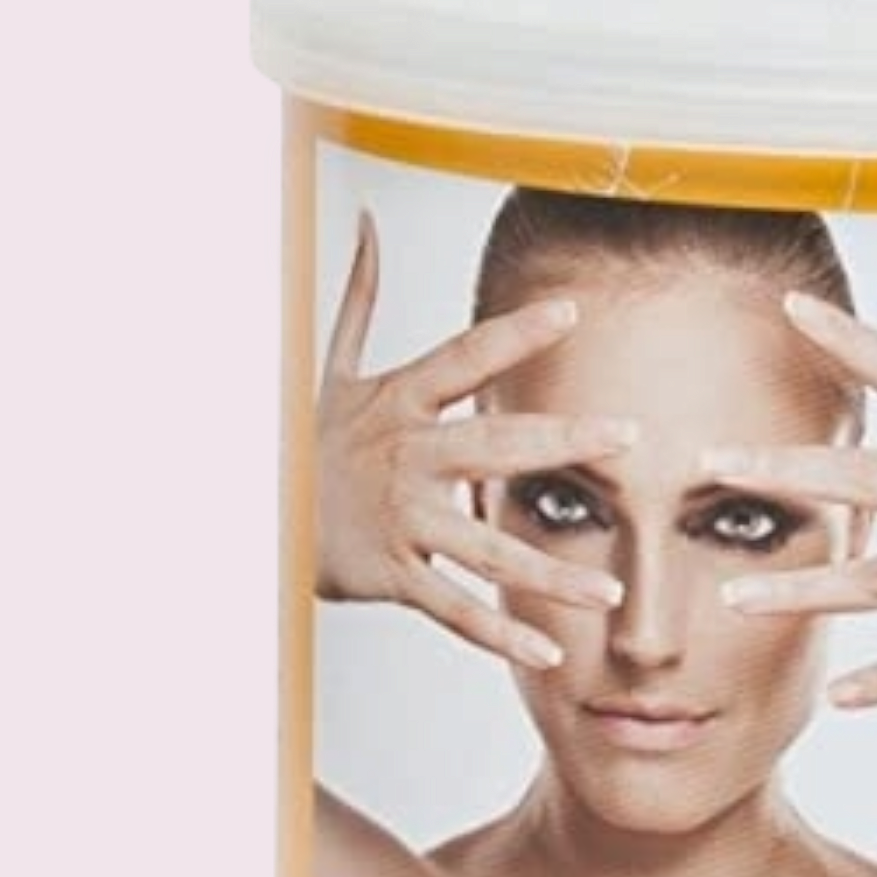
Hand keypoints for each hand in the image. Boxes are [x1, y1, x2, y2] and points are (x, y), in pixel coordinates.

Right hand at [314, 211, 637, 670]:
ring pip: (486, 548)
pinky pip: (454, 608)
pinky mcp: (391, 574)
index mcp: (400, 404)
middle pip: (494, 448)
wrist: (247, 518)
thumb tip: (363, 226)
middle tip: (629, 439)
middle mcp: (407, 460)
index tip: (573, 312)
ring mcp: (401, 521)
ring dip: (552, 572)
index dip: (516, 334)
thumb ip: (356, 299)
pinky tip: (549, 651)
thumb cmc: (303, 441)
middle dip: (564, 442)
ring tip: (613, 590)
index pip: (464, 359)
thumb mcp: (326, 369)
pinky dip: (500, 633)